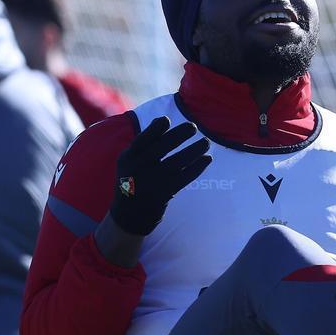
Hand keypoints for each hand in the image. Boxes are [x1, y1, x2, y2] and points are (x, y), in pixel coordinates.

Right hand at [108, 116, 211, 235]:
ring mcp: (153, 182)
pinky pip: (186, 177)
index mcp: (128, 158)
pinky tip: (207, 158)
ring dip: (195, 150)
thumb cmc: (133, 179)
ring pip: (178, 162)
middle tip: (193, 126)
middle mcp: (139, 169)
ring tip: (206, 142)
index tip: (167, 120)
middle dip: (180, 134)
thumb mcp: (130, 161)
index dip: (156, 128)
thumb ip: (144, 143)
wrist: (130, 214)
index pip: (143, 139)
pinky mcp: (166, 193)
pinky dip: (198, 167)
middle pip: (162, 147)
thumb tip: (162, 120)